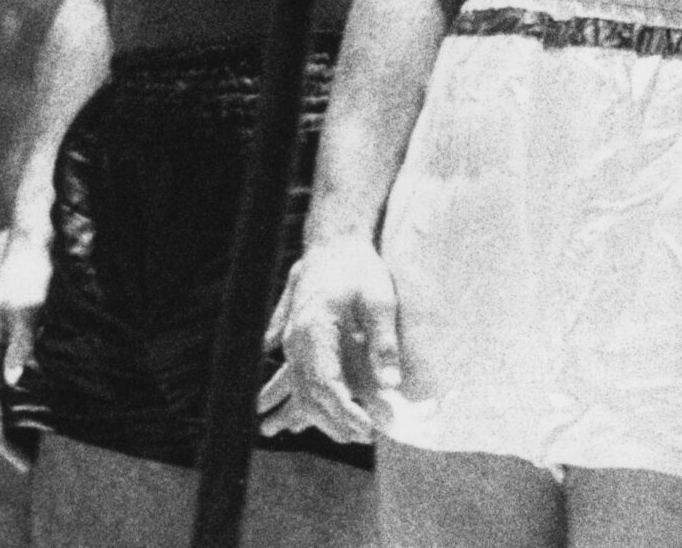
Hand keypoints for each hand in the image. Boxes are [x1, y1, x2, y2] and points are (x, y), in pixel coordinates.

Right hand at [0, 231, 52, 468]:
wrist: (34, 245)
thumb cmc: (35, 275)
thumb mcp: (31, 309)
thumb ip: (20, 344)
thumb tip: (12, 383)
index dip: (2, 431)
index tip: (19, 458)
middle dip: (1, 434)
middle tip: (24, 463)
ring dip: (5, 420)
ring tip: (24, 447)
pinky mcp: (1, 338)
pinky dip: (9, 400)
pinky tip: (25, 410)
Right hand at [261, 239, 401, 445]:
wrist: (333, 244)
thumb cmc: (358, 268)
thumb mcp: (379, 300)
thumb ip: (383, 342)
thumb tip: (390, 384)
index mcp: (313, 331)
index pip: (325, 384)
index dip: (344, 411)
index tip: (366, 429)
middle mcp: (295, 342)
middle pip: (309, 394)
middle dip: (335, 420)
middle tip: (365, 436)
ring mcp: (291, 343)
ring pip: (301, 390)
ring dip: (322, 414)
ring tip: (351, 433)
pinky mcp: (296, 342)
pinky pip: (299, 380)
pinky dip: (311, 401)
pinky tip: (325, 415)